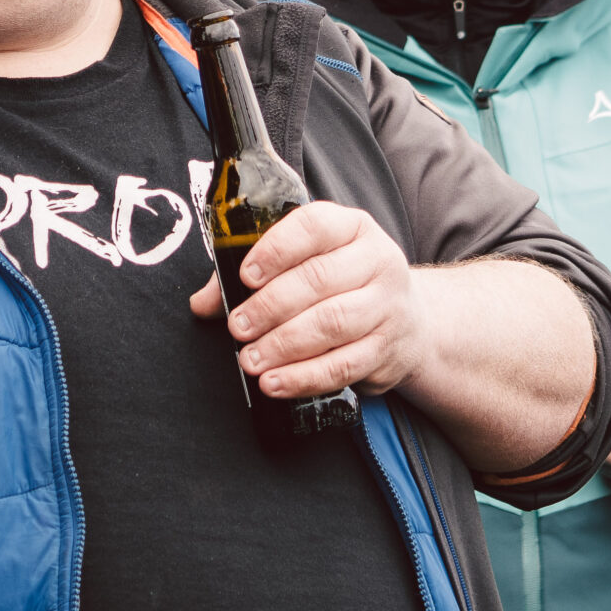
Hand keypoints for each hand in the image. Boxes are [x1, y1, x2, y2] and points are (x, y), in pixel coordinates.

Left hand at [185, 200, 428, 399]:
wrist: (409, 322)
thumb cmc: (342, 284)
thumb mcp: (307, 263)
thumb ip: (253, 275)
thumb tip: (201, 303)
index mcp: (352, 227)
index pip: (314, 227)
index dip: (276, 250)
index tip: (245, 276)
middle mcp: (377, 261)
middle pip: (320, 279)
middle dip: (271, 306)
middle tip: (238, 327)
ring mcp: (387, 306)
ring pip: (332, 324)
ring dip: (284, 345)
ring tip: (250, 359)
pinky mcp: (387, 350)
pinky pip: (343, 366)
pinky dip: (305, 377)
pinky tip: (275, 383)